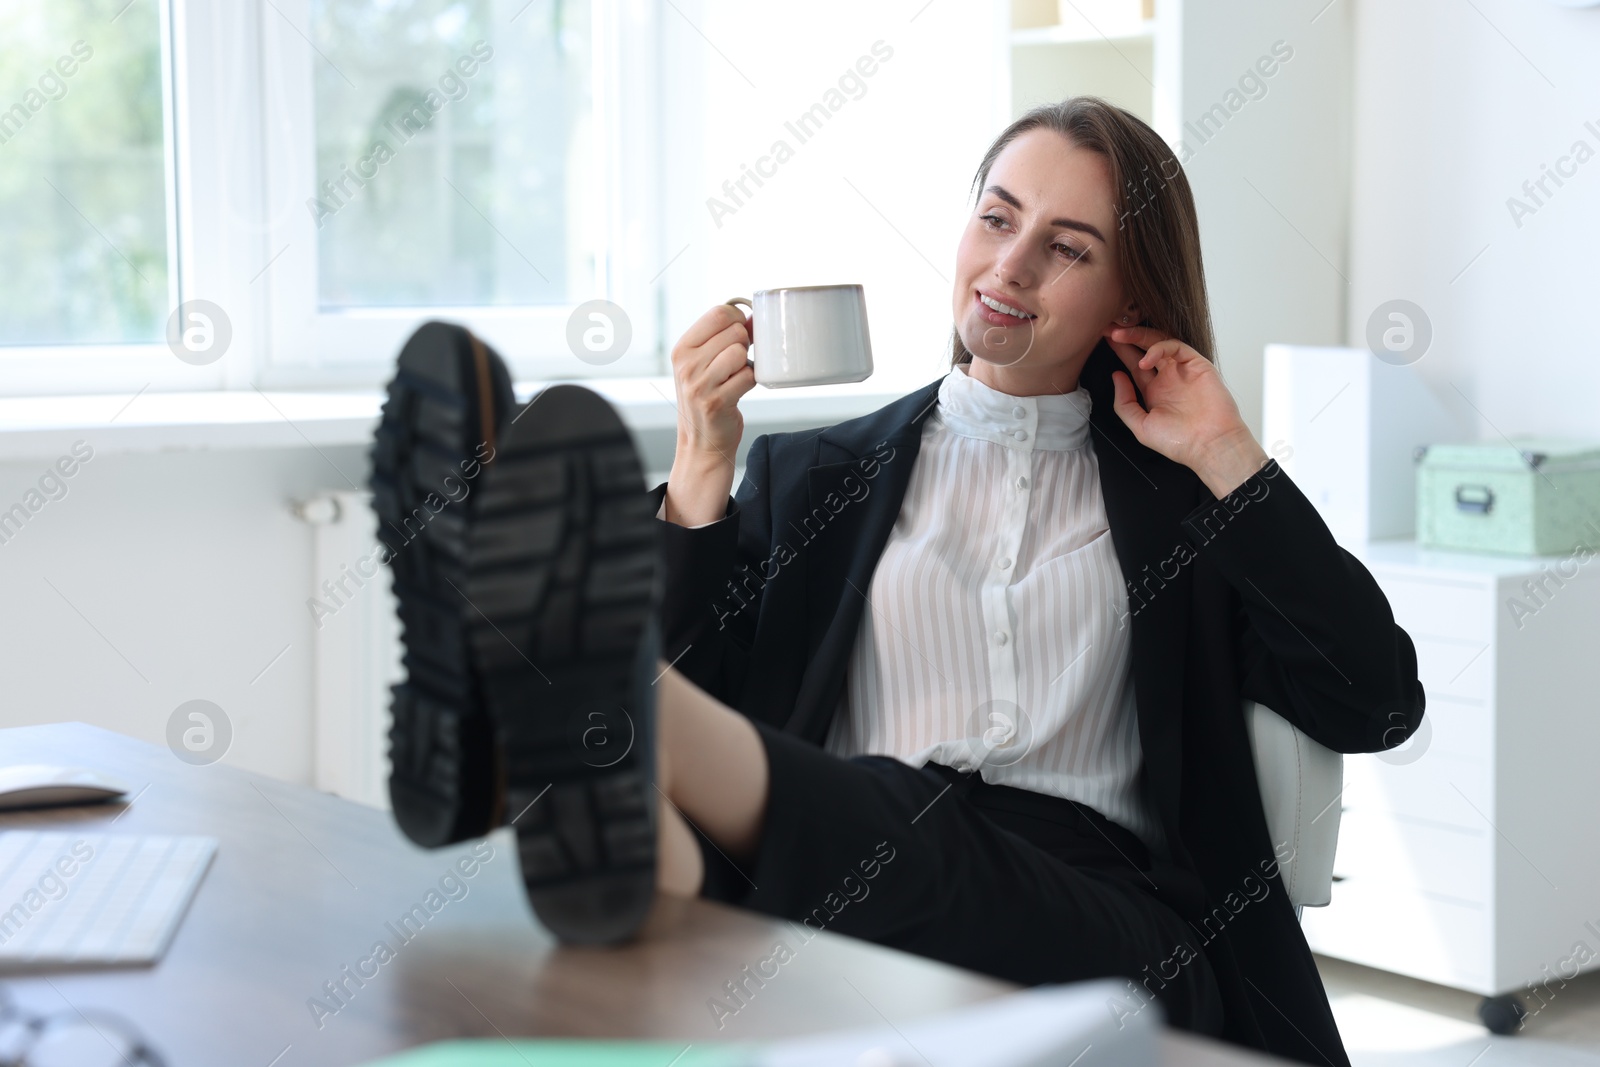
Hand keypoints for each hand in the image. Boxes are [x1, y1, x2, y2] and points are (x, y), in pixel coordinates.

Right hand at [664, 303, 756, 525]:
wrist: (701, 442)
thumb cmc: (707, 397)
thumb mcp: (704, 363)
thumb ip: (725, 337)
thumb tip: (755, 317)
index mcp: (682, 349)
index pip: (719, 313)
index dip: (738, 319)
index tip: (739, 333)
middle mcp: (686, 365)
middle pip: (734, 332)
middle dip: (744, 344)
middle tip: (735, 362)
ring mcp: (699, 384)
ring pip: (741, 353)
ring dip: (746, 365)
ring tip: (734, 377)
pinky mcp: (716, 402)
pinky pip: (748, 377)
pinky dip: (749, 382)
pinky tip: (738, 391)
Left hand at [1104, 326, 1269, 498]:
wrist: (1209, 446)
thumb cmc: (1179, 442)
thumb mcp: (1141, 426)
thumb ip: (1125, 403)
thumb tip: (1117, 377)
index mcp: (1154, 391)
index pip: (1133, 364)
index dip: (1119, 351)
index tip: (1102, 339)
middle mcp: (1168, 377)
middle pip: (1144, 348)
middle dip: (1125, 337)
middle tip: (1107, 328)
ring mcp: (1182, 370)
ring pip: (1159, 342)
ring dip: (1138, 336)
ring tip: (1119, 335)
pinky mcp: (1197, 364)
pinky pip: (1176, 347)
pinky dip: (1159, 348)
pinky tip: (1145, 360)